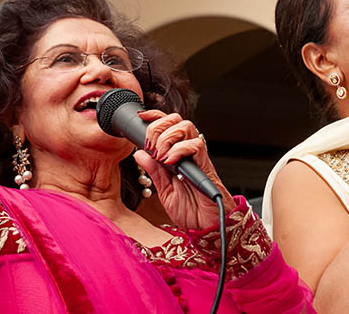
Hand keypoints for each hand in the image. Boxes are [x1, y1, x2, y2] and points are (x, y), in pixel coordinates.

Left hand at [135, 110, 235, 230]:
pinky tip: (170, 161)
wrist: (209, 231)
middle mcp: (188, 153)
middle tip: (151, 146)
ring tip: (160, 155)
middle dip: (158, 127)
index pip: (168, 125)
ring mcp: (198, 159)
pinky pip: (196, 146)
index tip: (141, 117)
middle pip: (177, 120)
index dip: (155, 116)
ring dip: (168, 137)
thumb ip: (154, 171)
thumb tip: (139, 153)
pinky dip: (180, 149)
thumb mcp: (165, 191)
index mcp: (177, 156)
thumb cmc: (192, 213)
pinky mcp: (207, 167)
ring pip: (187, 127)